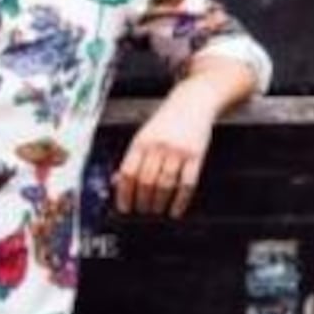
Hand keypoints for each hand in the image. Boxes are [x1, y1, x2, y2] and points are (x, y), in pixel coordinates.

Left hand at [112, 99, 216, 216]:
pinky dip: (180, 201)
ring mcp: (178, 151)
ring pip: (165, 185)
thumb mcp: (144, 134)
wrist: (193, 102)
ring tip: (156, 211)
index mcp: (141, 141)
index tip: (124, 207)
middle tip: (141, 211)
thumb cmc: (167, 120)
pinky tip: (175, 210)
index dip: (124, 194)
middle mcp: (158, 146)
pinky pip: (187, 183)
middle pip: (146, 182)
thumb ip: (132, 158)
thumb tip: (117, 182)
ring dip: (159, 203)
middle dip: (142, 202)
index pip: (128, 173)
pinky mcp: (196, 155)